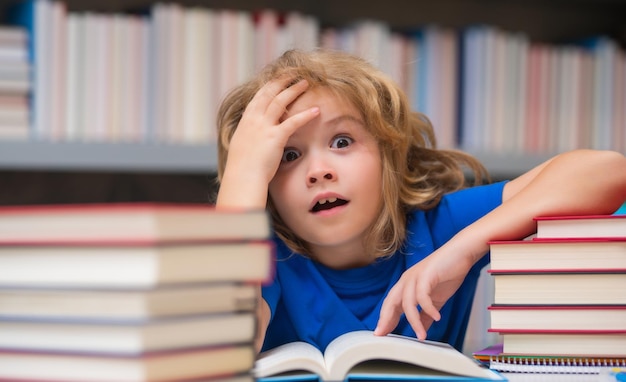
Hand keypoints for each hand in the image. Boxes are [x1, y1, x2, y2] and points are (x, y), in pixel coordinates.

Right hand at [217, 76, 319, 208]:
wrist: (242, 177)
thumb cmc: (242, 167)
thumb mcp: (243, 146)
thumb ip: (250, 136)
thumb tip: (255, 137)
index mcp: (246, 120)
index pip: (259, 96)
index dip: (270, 85)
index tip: (279, 78)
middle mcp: (254, 119)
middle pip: (269, 93)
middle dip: (282, 81)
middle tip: (294, 73)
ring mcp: (264, 127)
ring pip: (280, 101)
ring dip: (294, 90)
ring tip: (305, 83)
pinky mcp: (275, 137)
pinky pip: (293, 122)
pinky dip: (305, 115)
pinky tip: (316, 110)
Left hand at [375, 246, 473, 339]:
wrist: (460, 253)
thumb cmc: (447, 273)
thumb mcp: (435, 299)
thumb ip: (426, 315)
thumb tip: (422, 330)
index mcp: (406, 285)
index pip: (390, 304)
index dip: (385, 319)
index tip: (381, 334)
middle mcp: (406, 280)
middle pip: (391, 302)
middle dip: (386, 319)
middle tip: (384, 334)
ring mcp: (415, 277)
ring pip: (407, 302)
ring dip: (414, 321)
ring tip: (421, 335)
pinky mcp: (426, 275)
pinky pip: (422, 295)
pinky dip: (428, 308)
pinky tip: (437, 317)